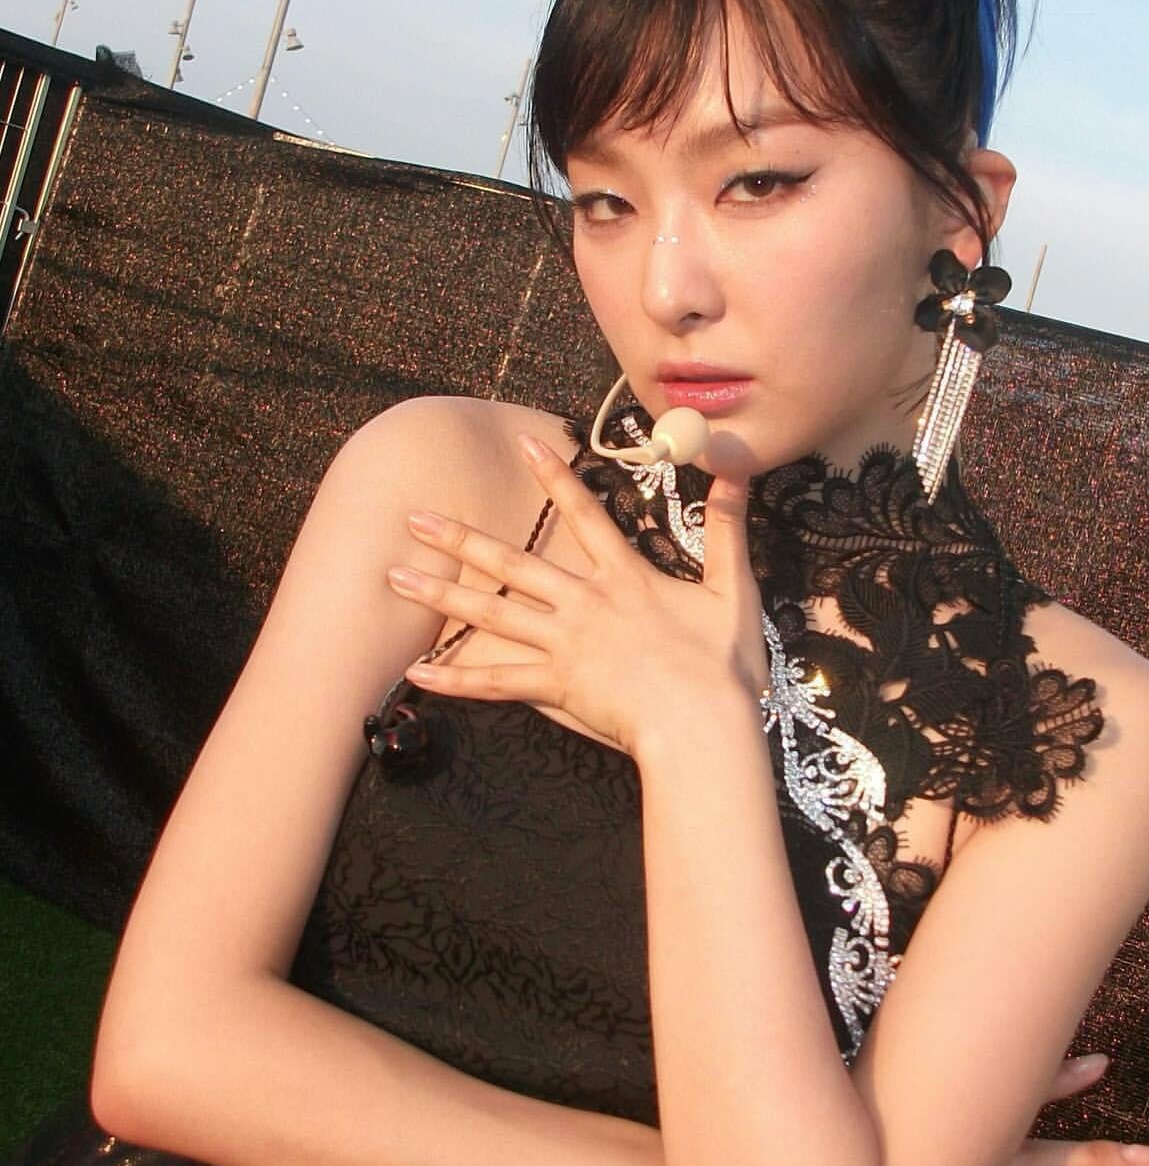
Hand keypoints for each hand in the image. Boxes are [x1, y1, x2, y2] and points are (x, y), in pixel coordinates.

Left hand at [387, 435, 766, 756]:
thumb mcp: (733, 589)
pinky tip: (416, 672)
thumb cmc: (723, 664)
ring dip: (440, 596)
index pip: (585, 515)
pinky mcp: (556, 687)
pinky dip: (455, 679)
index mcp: (625, 578)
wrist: (703, 723)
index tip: (523, 443)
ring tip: (394, 579)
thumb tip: (738, 469)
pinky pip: (496, 682)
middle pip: (513, 564)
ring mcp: (565, 645)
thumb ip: (728, 528)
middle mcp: (584, 605)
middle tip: (412, 520)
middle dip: (460, 539)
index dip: (555, 478)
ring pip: (491, 615)